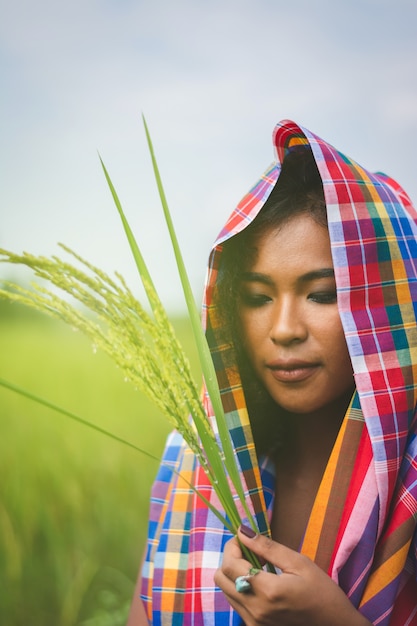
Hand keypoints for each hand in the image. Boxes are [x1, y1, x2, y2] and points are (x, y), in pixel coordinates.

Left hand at [213, 526, 371, 625]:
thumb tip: (243, 531)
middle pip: (221, 579)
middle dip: (231, 559)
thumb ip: (267, 547)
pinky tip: (261, 583)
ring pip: (226, 591)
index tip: (242, 537)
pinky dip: (241, 589)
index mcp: (267, 591)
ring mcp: (254, 622)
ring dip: (235, 574)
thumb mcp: (298, 563)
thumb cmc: (322, 592)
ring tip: (259, 567)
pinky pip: (237, 604)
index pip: (230, 565)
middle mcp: (255, 610)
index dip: (232, 546)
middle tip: (250, 551)